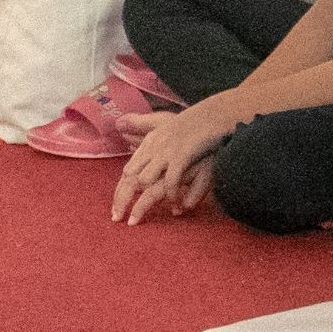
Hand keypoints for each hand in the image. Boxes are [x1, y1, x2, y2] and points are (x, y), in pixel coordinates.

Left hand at [111, 100, 234, 224]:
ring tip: (136, 219)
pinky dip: (171, 195)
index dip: (119, 191)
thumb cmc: (198, 125)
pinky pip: (171, 181)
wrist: (216, 112)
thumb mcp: (175, 132)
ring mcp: (167, 151)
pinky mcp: (182, 155)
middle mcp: (154, 147)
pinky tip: (175, 206)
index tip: (116, 208)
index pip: (128, 171)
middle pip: (130, 178)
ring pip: (143, 181)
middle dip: (121, 201)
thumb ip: (163, 148)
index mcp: (151, 142)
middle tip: (117, 219)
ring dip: (141, 204)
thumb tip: (150, 158)